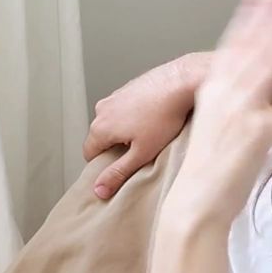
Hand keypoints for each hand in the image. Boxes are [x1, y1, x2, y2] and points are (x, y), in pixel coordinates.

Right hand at [85, 55, 200, 199]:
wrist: (183, 82)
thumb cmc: (165, 116)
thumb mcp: (142, 153)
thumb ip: (118, 173)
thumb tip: (99, 190)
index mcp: (100, 127)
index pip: (89, 153)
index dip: (105, 164)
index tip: (123, 166)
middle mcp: (102, 109)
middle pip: (101, 136)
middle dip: (118, 146)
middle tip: (142, 150)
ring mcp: (115, 95)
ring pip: (114, 121)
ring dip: (127, 129)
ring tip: (152, 132)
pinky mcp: (129, 86)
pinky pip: (126, 107)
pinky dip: (136, 114)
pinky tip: (155, 116)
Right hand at [166, 0, 271, 223]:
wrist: (195, 202)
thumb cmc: (211, 164)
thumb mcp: (217, 119)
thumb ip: (233, 94)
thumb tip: (252, 75)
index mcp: (214, 87)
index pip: (236, 39)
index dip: (257, 12)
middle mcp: (224, 93)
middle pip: (254, 44)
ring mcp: (240, 111)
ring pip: (271, 67)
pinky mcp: (257, 134)